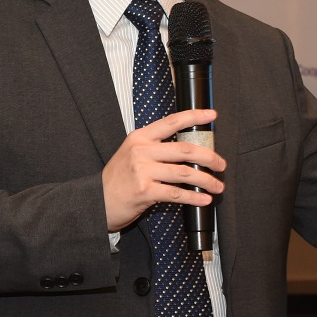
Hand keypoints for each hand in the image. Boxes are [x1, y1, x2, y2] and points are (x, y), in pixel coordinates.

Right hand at [102, 109, 224, 232]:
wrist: (96, 201)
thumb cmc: (117, 180)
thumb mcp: (131, 154)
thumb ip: (154, 149)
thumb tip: (188, 151)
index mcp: (140, 137)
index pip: (171, 122)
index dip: (194, 116)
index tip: (212, 115)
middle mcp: (142, 151)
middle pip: (185, 149)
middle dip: (209, 157)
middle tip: (221, 164)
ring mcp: (143, 171)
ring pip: (185, 173)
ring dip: (206, 180)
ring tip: (217, 185)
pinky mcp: (145, 191)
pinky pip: (177, 193)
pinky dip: (194, 197)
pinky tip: (204, 199)